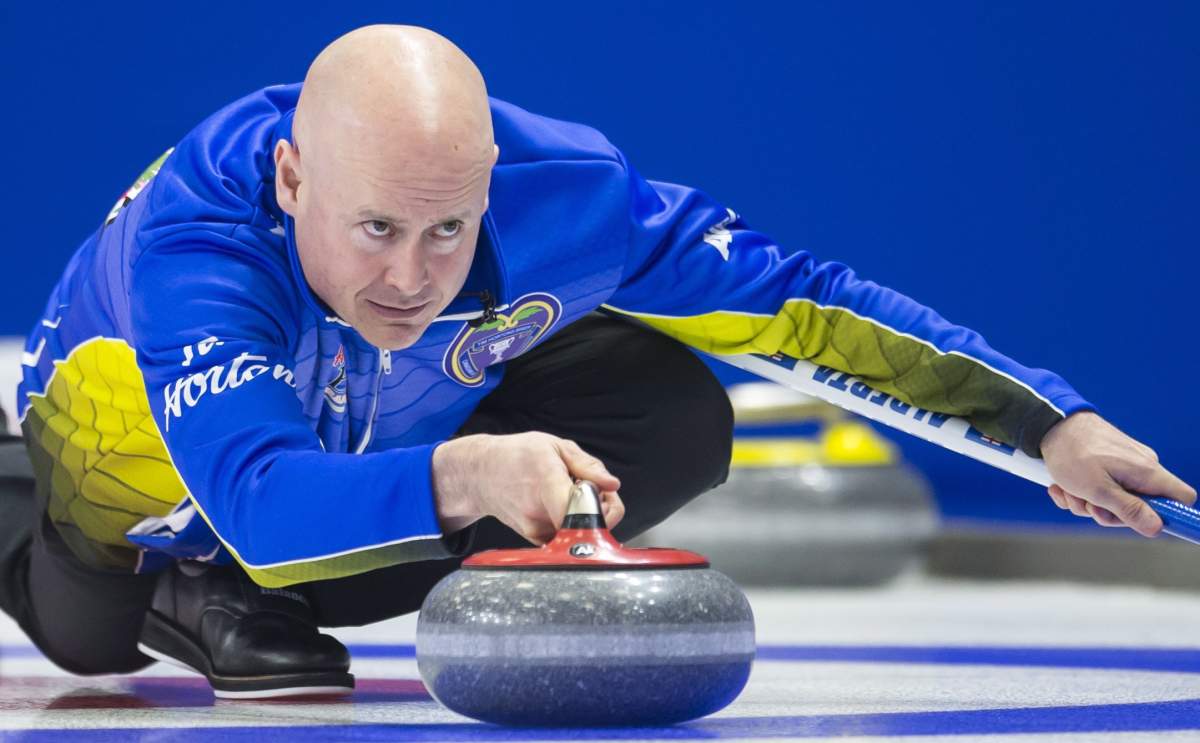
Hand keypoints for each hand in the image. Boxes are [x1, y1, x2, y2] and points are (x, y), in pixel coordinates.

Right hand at [431, 432, 624, 543]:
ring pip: (578, 532)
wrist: (480, 474)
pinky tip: (561, 506)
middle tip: (589, 489)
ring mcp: (534, 530)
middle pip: (588, 525)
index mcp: (547, 482)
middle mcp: (539, 512)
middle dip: (600, 509)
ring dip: (585, 516)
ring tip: (570, 494)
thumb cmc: (517, 455)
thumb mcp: (555, 445)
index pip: (583, 511)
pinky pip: (566, 538)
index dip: (602, 505)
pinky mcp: (533, 539)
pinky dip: (572, 524)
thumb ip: (587, 465)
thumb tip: (613, 485)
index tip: (599, 489)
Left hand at [1041, 411, 1195, 536]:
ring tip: (1068, 490)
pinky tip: (1061, 486)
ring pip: (1114, 500)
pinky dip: (1079, 492)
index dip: (1171, 515)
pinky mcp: (1108, 463)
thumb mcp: (1099, 490)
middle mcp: (1142, 468)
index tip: (1143, 523)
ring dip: (1086, 503)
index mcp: (1148, 472)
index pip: (1182, 498)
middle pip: (1141, 508)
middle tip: (1087, 505)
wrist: (1050, 424)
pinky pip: (1100, 488)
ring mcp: (1125, 465)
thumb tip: (1158, 527)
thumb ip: (1129, 510)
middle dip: (1108, 513)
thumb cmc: (1073, 454)